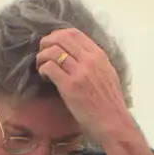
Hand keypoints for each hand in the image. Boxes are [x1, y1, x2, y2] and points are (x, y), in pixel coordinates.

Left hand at [36, 27, 133, 144]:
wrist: (112, 121)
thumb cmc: (109, 102)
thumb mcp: (107, 74)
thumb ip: (94, 62)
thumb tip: (78, 55)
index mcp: (99, 55)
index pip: (74, 33)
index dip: (58, 35)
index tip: (52, 44)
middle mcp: (89, 60)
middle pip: (61, 38)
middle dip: (47, 42)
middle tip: (42, 53)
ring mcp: (79, 72)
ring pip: (53, 51)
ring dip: (42, 57)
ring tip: (41, 67)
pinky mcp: (69, 86)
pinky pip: (50, 68)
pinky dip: (42, 69)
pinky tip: (44, 77)